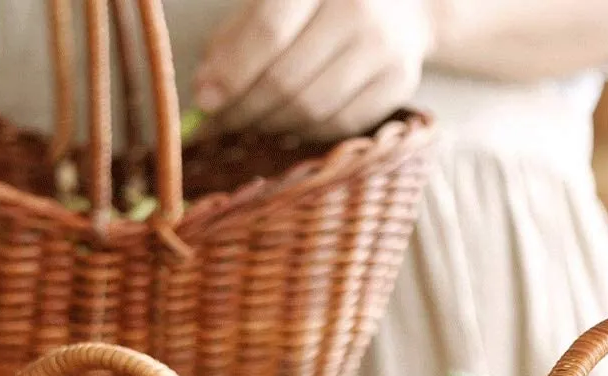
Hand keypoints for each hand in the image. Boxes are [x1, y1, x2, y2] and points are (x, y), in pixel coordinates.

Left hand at [194, 0, 433, 139]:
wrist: (401, 0)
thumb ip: (237, 35)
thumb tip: (206, 91)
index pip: (269, 31)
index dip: (232, 73)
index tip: (205, 101)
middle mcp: (359, 5)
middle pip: (287, 79)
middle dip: (245, 108)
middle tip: (223, 122)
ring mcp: (384, 47)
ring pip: (311, 109)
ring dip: (271, 124)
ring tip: (252, 121)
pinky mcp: (399, 82)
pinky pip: (338, 124)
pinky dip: (304, 131)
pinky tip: (289, 122)